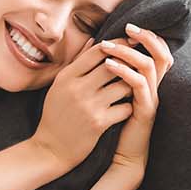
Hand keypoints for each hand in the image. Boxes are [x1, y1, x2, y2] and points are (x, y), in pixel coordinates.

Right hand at [30, 34, 144, 172]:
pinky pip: (126, 107)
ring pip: (124, 85)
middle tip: (140, 63)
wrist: (50, 149)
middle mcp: (77, 88)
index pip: (97, 51)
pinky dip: (129, 107)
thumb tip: (94, 39)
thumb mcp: (59, 86)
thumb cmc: (56, 115)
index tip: (130, 43)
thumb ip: (77, 62)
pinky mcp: (98, 123)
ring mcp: (89, 106)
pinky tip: (125, 109)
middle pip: (113, 65)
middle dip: (130, 63)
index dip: (117, 44)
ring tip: (132, 88)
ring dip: (131, 86)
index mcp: (67, 77)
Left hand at [98, 23, 174, 174]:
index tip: (128, 26)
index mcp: (147, 82)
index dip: (148, 37)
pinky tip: (109, 65)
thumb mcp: (110, 95)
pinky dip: (124, 72)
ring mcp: (151, 99)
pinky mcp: (145, 111)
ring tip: (107, 46)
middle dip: (145, 38)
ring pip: (150, 67)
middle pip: (161, 54)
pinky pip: (139, 86)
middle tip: (127, 28)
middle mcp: (153, 88)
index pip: (156, 52)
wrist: (122, 156)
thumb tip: (97, 51)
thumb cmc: (114, 125)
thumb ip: (110, 75)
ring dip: (128, 53)